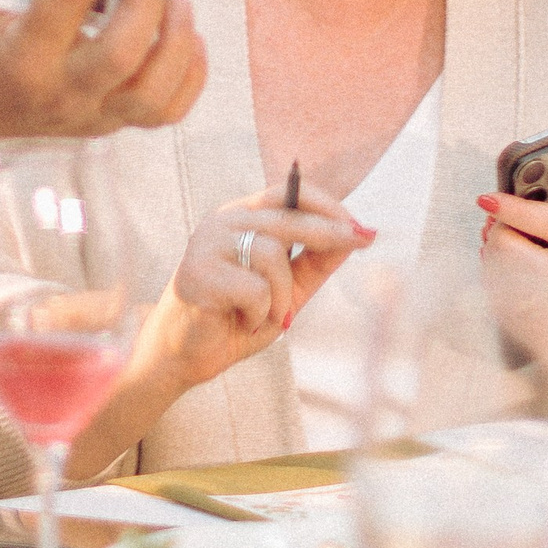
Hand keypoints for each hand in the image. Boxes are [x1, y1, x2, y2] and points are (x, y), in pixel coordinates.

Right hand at [0, 0, 206, 156]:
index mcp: (21, 57)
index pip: (65, 1)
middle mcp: (61, 92)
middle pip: (120, 54)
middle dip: (144, 3)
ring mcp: (92, 114)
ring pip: (152, 94)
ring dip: (176, 41)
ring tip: (179, 1)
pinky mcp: (115, 124)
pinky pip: (169, 111)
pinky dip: (190, 72)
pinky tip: (188, 37)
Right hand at [63, 178, 373, 479]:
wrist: (186, 354)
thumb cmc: (237, 317)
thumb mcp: (288, 289)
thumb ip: (316, 262)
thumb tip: (359, 235)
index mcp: (243, 217)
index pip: (288, 192)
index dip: (327, 206)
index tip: (361, 229)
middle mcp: (223, 221)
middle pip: (287, 216)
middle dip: (328, 233)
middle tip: (360, 242)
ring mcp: (207, 243)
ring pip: (273, 256)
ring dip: (282, 298)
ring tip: (266, 316)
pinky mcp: (197, 273)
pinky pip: (254, 290)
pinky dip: (259, 314)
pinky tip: (241, 321)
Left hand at [476, 131, 547, 387]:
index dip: (518, 211)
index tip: (488, 197)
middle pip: (524, 261)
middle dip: (499, 237)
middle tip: (496, 220)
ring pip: (517, 291)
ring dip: (499, 264)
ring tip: (501, 241)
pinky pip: (524, 315)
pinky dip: (510, 291)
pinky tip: (513, 272)